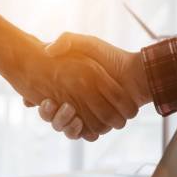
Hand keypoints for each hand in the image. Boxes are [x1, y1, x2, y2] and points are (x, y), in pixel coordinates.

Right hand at [37, 33, 151, 138]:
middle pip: (52, 118)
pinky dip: (80, 131)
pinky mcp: (99, 126)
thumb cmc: (110, 57)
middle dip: (50, 115)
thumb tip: (47, 50)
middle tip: (52, 104)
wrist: (135, 74)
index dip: (41, 103)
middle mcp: (73, 104)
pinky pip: (85, 135)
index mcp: (66, 88)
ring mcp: (86, 117)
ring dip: (64, 124)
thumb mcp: (86, 43)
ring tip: (70, 113)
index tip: (44, 98)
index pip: (45, 100)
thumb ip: (67, 41)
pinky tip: (79, 122)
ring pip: (66, 129)